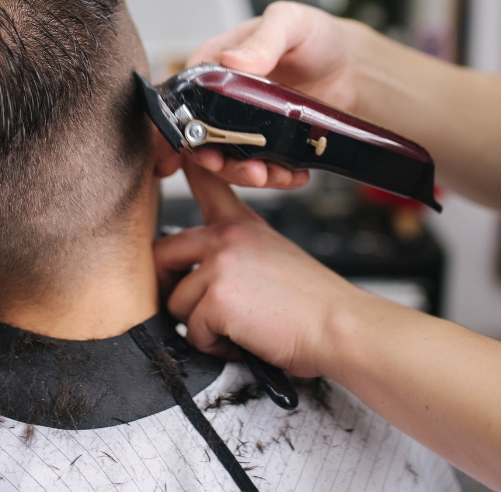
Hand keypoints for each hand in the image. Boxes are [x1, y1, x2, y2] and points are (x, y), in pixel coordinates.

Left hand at [155, 160, 363, 377]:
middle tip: (200, 308)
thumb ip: (234, 252)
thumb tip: (197, 272)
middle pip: (162, 254)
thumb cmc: (312, 303)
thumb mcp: (273, 254)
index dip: (185, 165)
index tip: (178, 152)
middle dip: (172, 288)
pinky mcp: (217, 298)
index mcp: (240, 223)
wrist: (338, 326)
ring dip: (201, 326)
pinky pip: (192, 332)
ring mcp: (219, 264)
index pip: (204, 181)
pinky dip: (214, 346)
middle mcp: (225, 236)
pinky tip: (244, 340)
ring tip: (239, 327)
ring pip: (176, 303)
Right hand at [187, 1, 360, 186]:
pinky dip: (276, 176)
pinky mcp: (269, 142)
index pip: (186, 99)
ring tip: (273, 176)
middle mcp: (224, 99)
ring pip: (231, 158)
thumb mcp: (289, 23)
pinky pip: (263, 166)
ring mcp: (245, 124)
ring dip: (247, 174)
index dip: (183, 128)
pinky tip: (295, 175)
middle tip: (247, 171)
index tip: (196, 150)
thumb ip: (263, 39)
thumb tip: (233, 60)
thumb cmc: (314, 35)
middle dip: (220, 162)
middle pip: (204, 138)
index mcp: (216, 66)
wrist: (351, 64)